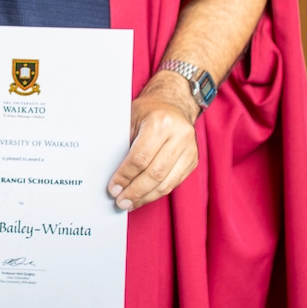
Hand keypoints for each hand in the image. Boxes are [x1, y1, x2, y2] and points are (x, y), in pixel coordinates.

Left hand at [107, 72, 198, 210]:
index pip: (140, 158)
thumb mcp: (131, 118)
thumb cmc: (148, 111)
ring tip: (130, 203)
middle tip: (120, 201)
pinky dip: (158, 193)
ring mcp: (189, 148)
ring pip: (166, 182)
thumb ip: (124, 143)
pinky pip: (174, 182)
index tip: (113, 188)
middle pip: (155, 173)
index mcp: (160, 122)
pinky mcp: (193, 159)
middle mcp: (179, 135)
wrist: (174, 104)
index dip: (125, 176)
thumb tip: (113, 174)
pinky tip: (144, 197)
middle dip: (135, 191)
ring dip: (146, 197)